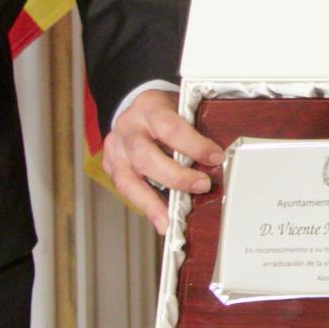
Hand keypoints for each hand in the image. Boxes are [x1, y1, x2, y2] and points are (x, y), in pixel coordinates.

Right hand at [101, 89, 222, 230]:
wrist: (136, 109)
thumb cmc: (165, 112)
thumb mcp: (181, 109)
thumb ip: (196, 130)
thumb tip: (218, 161)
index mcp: (149, 107)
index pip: (170, 128)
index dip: (194, 145)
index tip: (216, 158)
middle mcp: (128, 128)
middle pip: (145, 157)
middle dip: (176, 176)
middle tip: (202, 186)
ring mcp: (115, 148)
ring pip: (128, 179)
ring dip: (152, 203)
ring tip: (170, 220)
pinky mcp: (110, 166)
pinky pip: (125, 190)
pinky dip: (144, 206)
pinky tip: (160, 219)